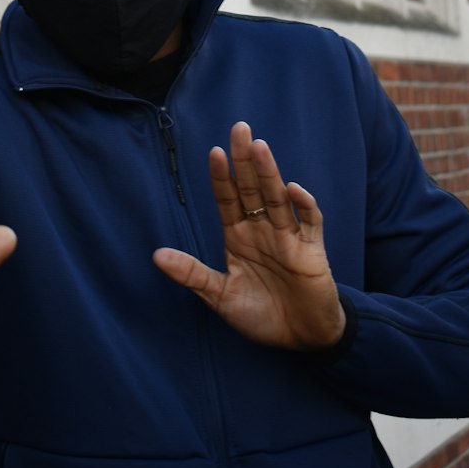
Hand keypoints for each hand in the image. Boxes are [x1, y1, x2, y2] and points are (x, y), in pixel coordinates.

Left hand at [153, 121, 344, 350]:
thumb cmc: (262, 315)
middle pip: (252, 187)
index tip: (214, 152)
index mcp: (239, 236)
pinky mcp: (312, 250)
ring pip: (278, 197)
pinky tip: (293, 190)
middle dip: (245, 159)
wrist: (302, 340)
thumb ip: (192, 274)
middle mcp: (262, 229)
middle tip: (240, 127)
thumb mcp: (221, 297)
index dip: (221, 176)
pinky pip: (310, 221)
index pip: (227, 199)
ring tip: (260, 148)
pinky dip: (304, 206)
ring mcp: (288, 236)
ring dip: (269, 173)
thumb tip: (156, 255)